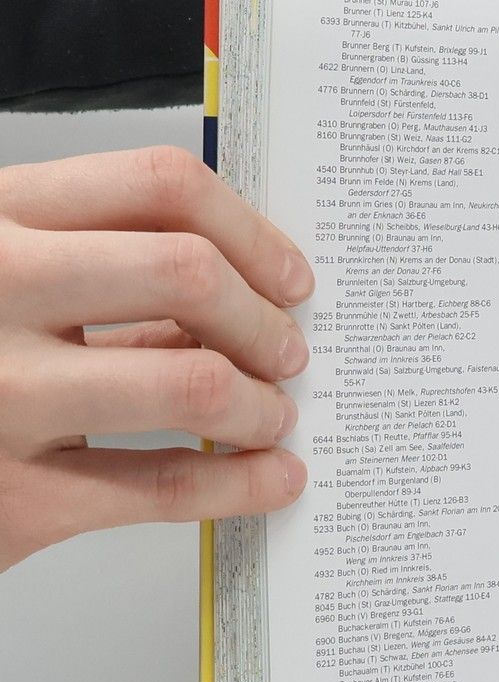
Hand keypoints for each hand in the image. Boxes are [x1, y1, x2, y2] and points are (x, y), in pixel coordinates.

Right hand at [0, 145, 311, 572]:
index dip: (251, 233)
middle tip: (286, 352)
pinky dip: (243, 483)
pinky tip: (270, 477)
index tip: (287, 276)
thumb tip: (236, 289)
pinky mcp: (19, 495)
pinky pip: (166, 485)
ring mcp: (2, 395)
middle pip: (187, 273)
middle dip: (264, 320)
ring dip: (262, 405)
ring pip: (193, 383)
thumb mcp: (1, 277)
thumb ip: (95, 267)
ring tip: (271, 415)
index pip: (157, 186)